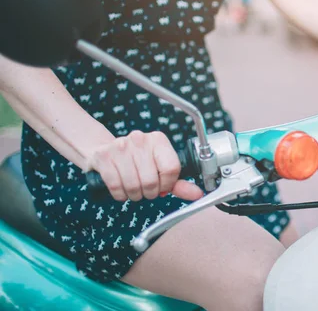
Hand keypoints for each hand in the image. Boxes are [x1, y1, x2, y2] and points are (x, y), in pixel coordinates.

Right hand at [86, 131, 203, 201]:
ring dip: (134, 195)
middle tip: (145, 189)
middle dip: (149, 192)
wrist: (103, 150)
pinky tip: (121, 189)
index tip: (162, 186)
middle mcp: (140, 139)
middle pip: (152, 181)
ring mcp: (120, 146)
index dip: (167, 184)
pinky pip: (116, 186)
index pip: (172, 169)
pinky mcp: (103, 156)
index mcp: (158, 140)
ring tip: (133, 188)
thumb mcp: (160, 168)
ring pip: (134, 186)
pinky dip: (120, 194)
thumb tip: (198, 194)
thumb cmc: (136, 162)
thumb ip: (179, 183)